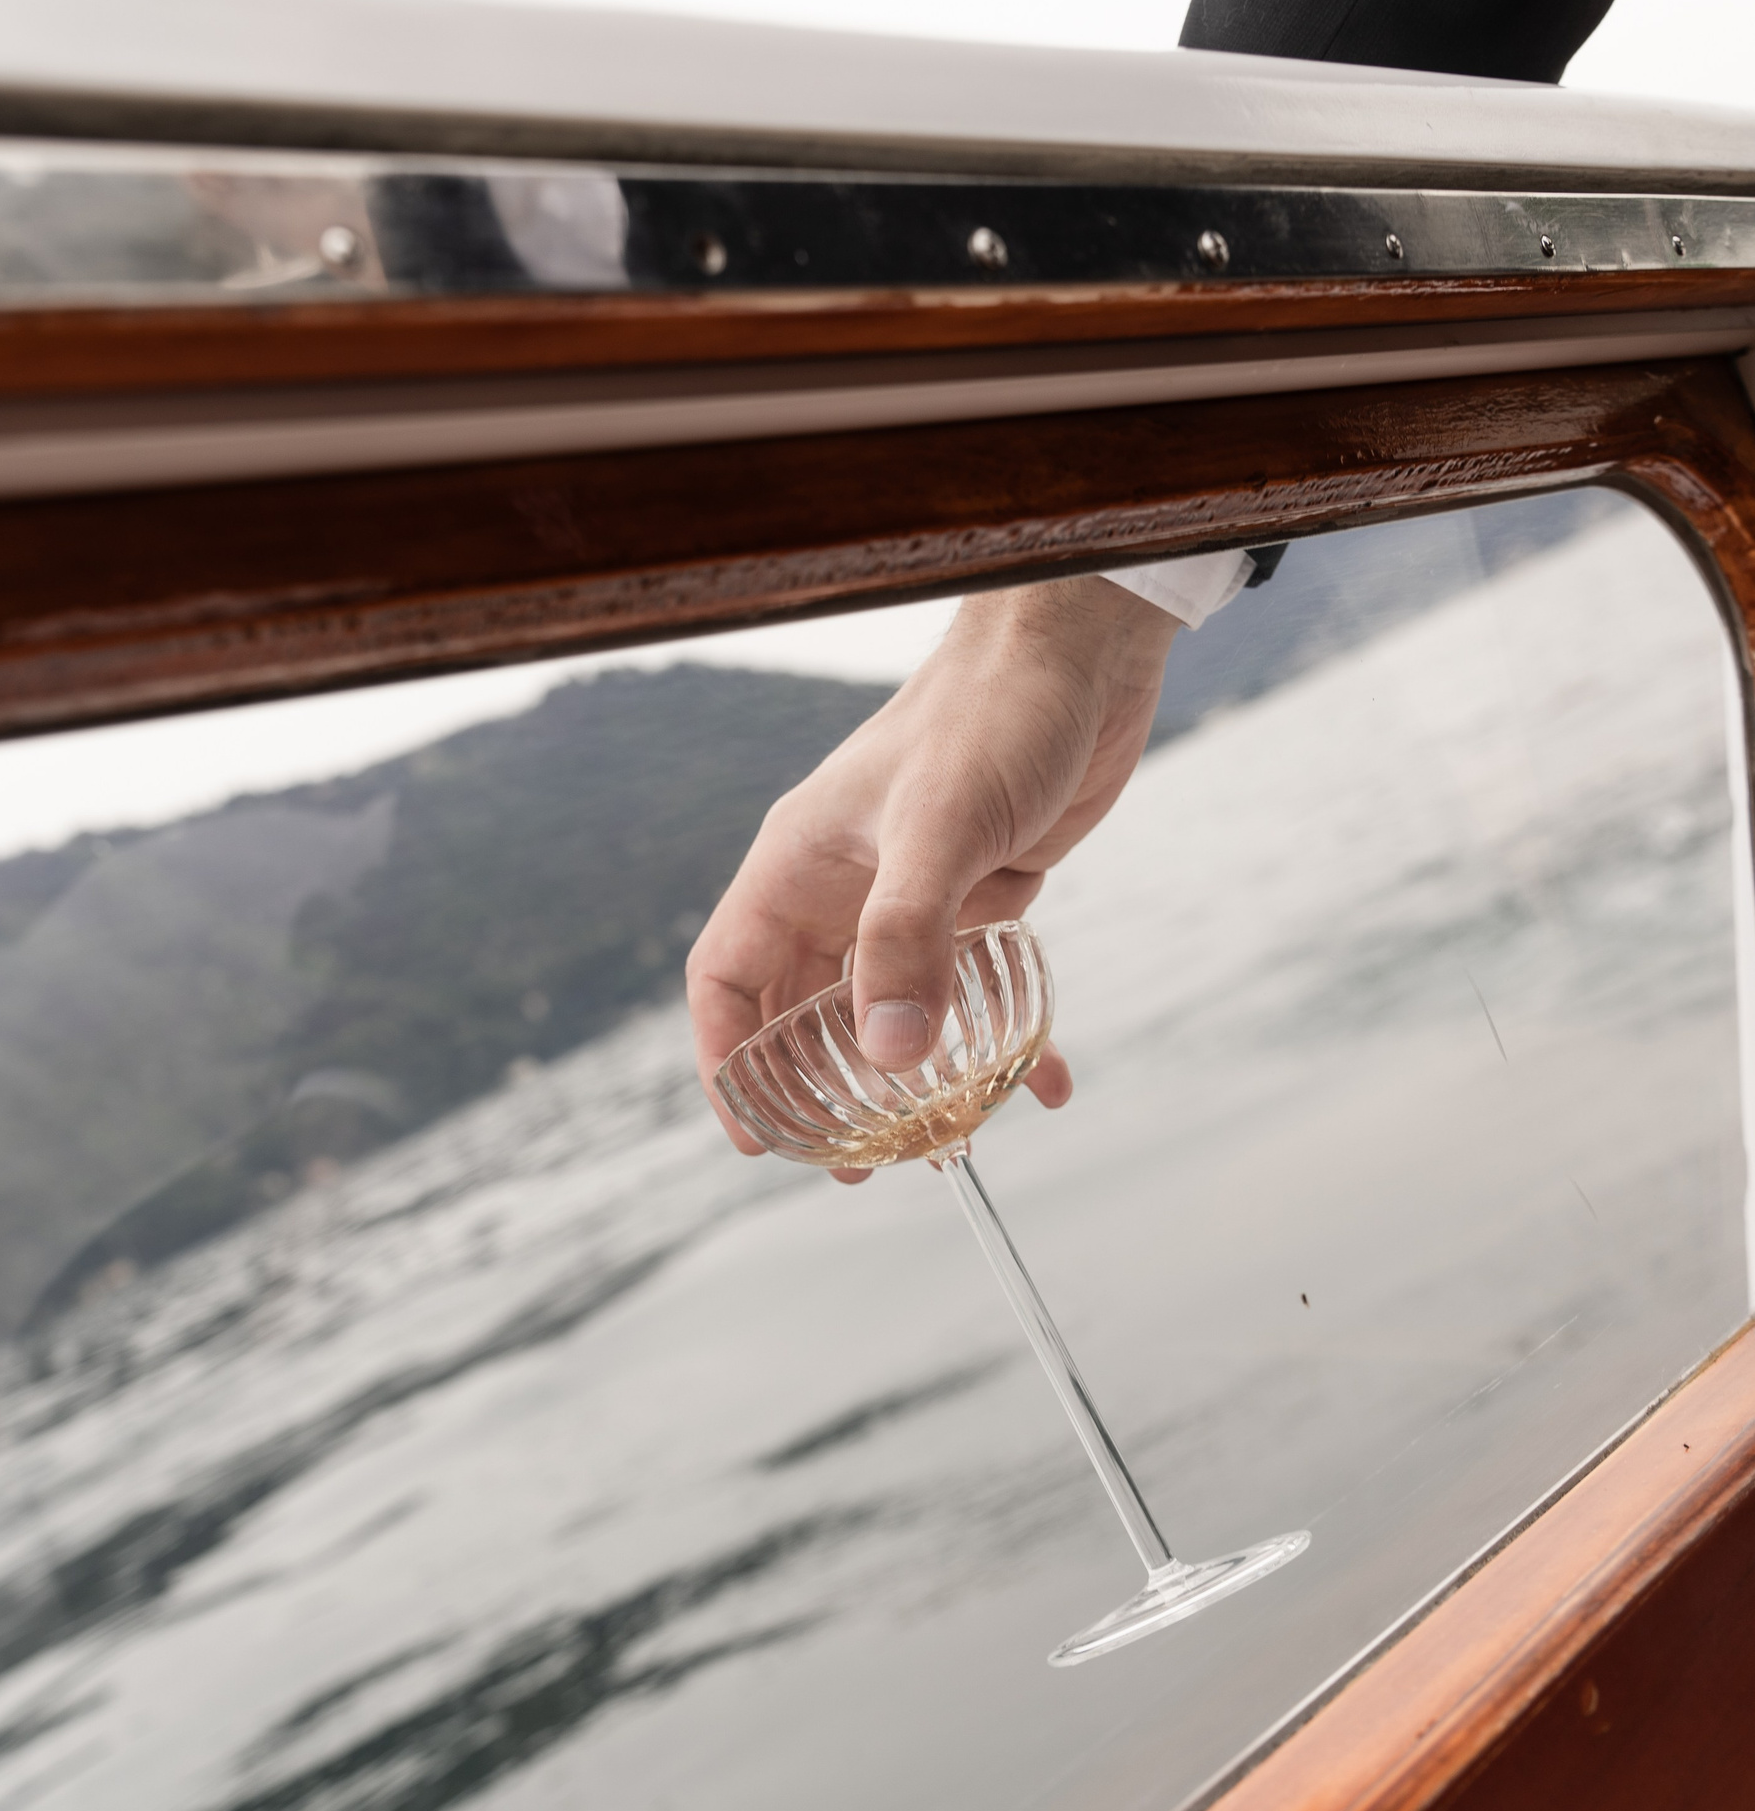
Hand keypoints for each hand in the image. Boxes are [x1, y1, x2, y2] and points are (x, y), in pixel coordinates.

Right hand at [687, 577, 1180, 1176]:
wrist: (1083, 649)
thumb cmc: (993, 713)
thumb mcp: (941, 828)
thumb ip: (910, 940)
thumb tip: (887, 1055)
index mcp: (800, 863)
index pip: (728, 976)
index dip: (727, 1060)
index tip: (756, 1137)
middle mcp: (845, 884)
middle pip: (804, 1008)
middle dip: (822, 1091)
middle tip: (856, 1161)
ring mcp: (913, 891)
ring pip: (893, 1007)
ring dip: (913, 1076)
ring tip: (941, 1141)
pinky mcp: (984, 892)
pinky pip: (975, 987)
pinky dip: (1004, 1038)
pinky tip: (1048, 1080)